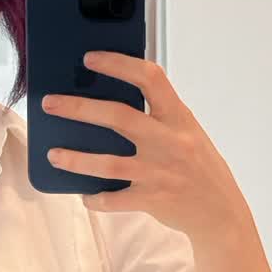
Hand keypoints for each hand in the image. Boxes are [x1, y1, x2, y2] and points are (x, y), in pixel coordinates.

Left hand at [40, 50, 247, 244]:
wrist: (222, 213)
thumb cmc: (199, 166)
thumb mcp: (187, 132)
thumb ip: (159, 117)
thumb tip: (110, 99)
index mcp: (179, 118)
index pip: (150, 79)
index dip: (118, 64)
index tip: (90, 58)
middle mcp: (170, 142)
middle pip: (119, 117)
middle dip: (79, 108)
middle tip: (50, 104)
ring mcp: (160, 172)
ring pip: (109, 163)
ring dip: (76, 159)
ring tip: (52, 154)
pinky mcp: (152, 200)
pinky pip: (114, 200)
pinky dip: (95, 198)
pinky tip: (84, 195)